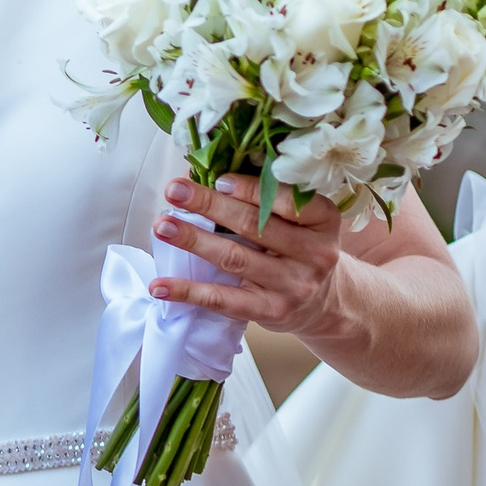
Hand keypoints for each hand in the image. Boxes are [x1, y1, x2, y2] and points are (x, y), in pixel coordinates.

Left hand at [149, 174, 352, 341]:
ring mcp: (294, 285)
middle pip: (254, 225)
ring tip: (162, 226)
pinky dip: (188, 291)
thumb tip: (208, 173)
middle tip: (174, 191)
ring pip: (235, 259)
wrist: (326, 303)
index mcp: (323, 221)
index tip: (217, 179)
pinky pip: (223, 300)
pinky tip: (159, 286)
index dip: (251, 189)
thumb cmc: (300, 248)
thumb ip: (267, 198)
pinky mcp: (271, 312)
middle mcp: (315, 254)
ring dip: (194, 241)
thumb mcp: (301, 220)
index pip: (289, 201)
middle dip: (209, 205)